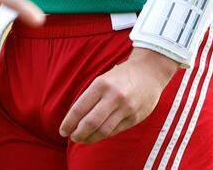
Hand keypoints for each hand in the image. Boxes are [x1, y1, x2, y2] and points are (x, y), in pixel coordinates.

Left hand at [59, 48, 178, 143]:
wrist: (149, 73)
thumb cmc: (120, 77)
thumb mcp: (102, 80)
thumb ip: (90, 98)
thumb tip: (75, 119)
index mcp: (101, 85)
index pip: (80, 108)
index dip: (69, 122)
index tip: (63, 130)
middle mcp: (113, 97)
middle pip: (91, 123)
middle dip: (78, 134)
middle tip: (73, 137)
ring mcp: (126, 108)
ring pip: (104, 131)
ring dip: (90, 138)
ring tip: (83, 139)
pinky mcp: (135, 118)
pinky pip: (115, 131)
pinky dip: (104, 136)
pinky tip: (97, 136)